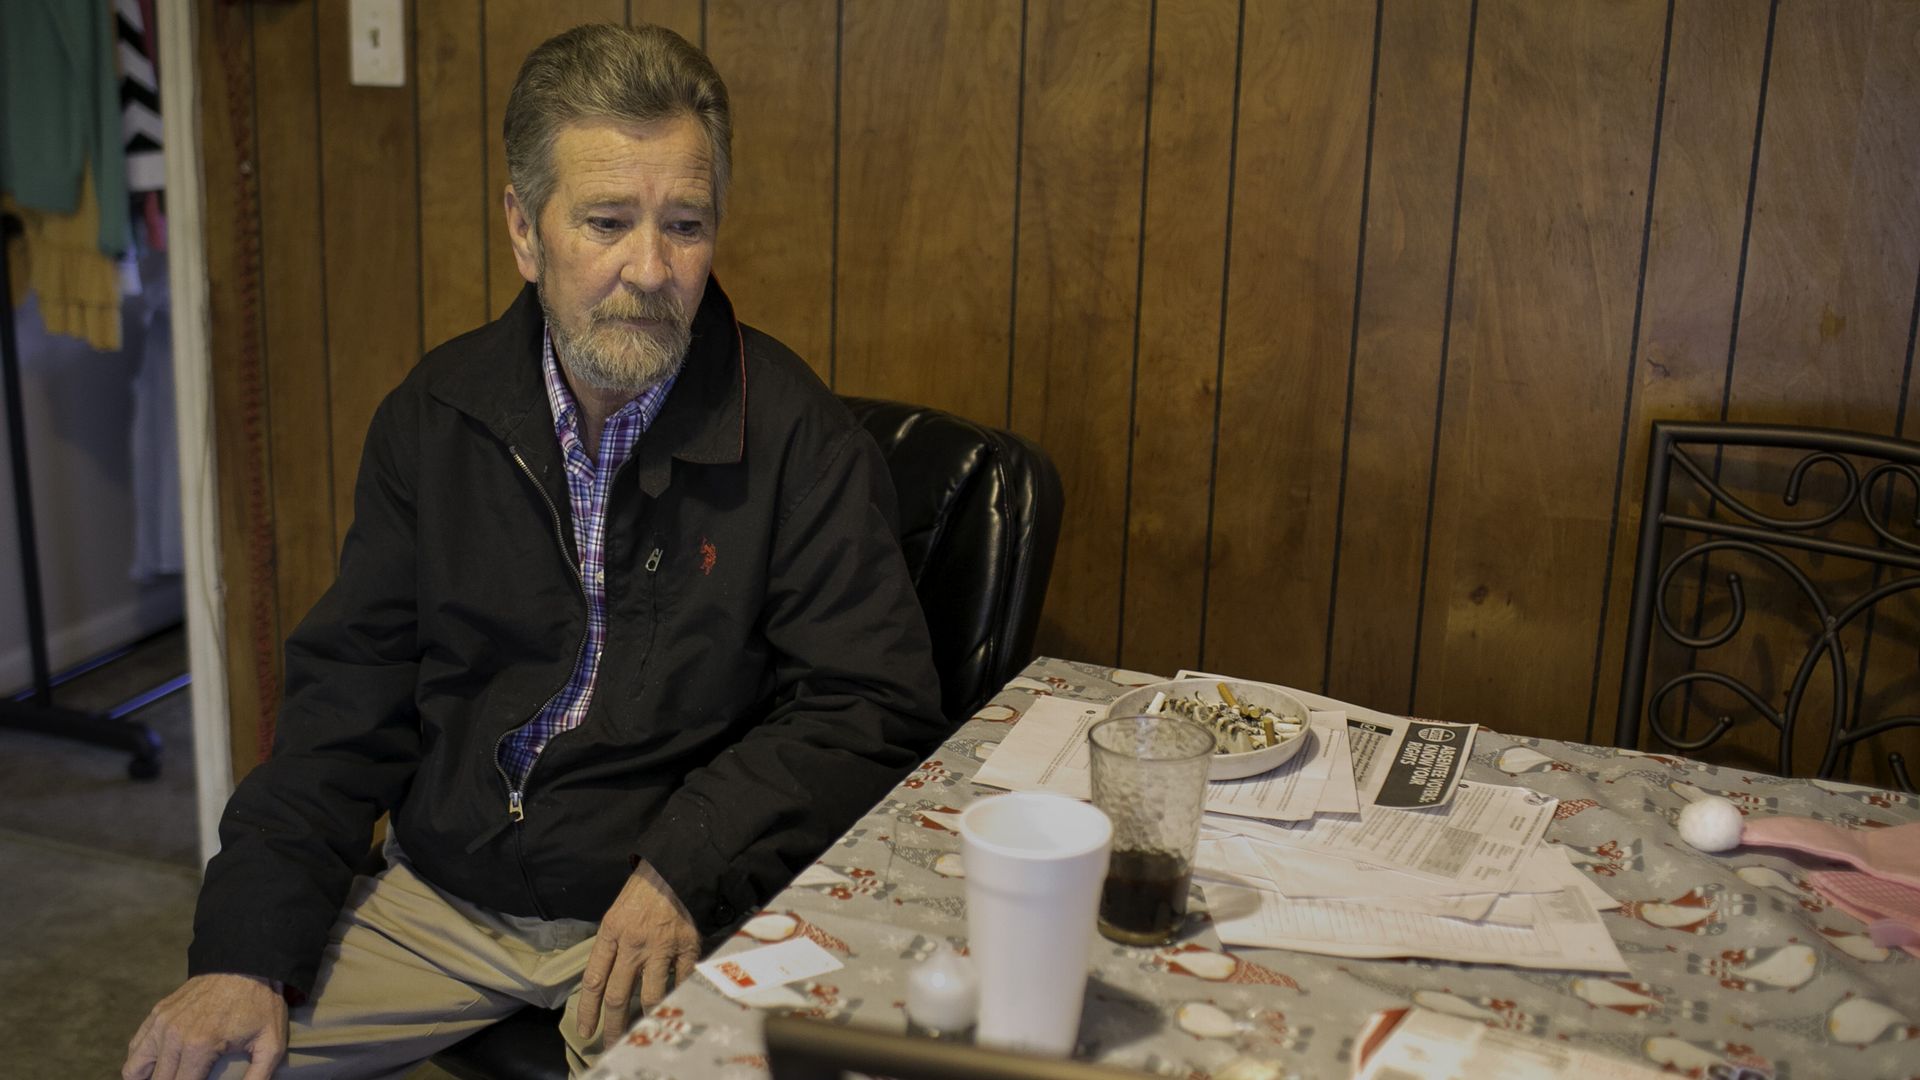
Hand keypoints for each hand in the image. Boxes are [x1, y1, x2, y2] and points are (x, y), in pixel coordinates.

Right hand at [123, 973, 287, 1079]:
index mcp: (199, 1047)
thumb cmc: (261, 1005)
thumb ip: (257, 1077)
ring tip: (170, 1077)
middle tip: (190, 1078)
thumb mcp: (271, 1043)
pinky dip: (140, 1062)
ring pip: (134, 1069)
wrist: (246, 963)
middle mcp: (173, 1037)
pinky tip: (158, 1066)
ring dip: (149, 1078)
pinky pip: (135, 1047)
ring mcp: (161, 1024)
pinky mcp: (157, 1014)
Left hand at [576, 861, 700, 1048]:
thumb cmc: (642, 891)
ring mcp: (661, 947)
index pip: (593, 981)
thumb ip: (611, 946)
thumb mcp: (615, 914)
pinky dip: (680, 994)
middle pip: (617, 995)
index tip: (586, 1030)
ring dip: (646, 1017)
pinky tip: (677, 1004)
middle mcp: (633, 944)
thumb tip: (607, 980)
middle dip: (613, 1025)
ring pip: (650, 995)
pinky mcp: (687, 946)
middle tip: (612, 1043)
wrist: (675, 868)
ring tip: (645, 1030)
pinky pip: (683, 980)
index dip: (588, 1010)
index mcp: (611, 933)